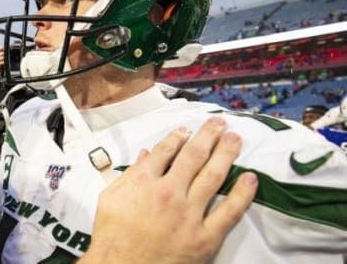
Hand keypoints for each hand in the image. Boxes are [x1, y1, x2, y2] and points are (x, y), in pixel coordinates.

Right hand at [80, 117, 257, 263]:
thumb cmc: (112, 237)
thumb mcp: (109, 199)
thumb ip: (129, 175)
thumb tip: (146, 155)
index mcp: (144, 182)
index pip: (165, 150)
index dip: (178, 136)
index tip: (186, 130)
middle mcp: (169, 192)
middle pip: (194, 155)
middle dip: (208, 135)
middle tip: (219, 123)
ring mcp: (189, 214)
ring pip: (213, 175)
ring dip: (226, 152)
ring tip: (235, 138)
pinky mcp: (204, 237)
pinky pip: (229, 212)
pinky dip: (242, 193)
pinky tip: (250, 178)